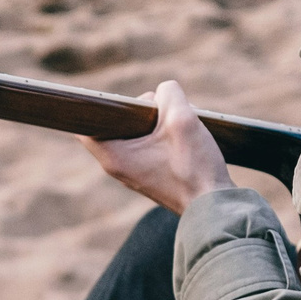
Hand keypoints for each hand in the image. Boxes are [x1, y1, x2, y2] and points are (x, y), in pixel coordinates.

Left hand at [83, 79, 235, 214]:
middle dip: (142, 109)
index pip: (86, 125)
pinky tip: (184, 138)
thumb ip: (169, 95)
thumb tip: (164, 92)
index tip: (120, 98)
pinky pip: (151, 143)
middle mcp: (119, 166)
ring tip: (179, 127)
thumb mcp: (183, 120)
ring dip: (158, 121)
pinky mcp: (152, 173)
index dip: (101, 106)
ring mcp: (136, 171)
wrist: (214, 207)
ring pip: (138, 130)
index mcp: (115, 156)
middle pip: (120, 121)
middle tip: (165, 113)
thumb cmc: (195, 169)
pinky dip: (164, 135)